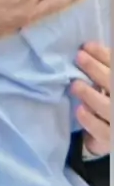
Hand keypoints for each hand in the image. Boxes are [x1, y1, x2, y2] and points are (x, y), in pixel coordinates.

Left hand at [71, 42, 109, 156]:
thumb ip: (103, 67)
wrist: (108, 131)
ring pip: (107, 108)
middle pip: (112, 84)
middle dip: (96, 70)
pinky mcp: (110, 139)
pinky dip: (90, 120)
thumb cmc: (106, 99)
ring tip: (75, 85)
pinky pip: (101, 131)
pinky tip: (80, 110)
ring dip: (90, 95)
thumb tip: (86, 48)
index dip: (103, 55)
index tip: (86, 46)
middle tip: (79, 57)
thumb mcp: (105, 81)